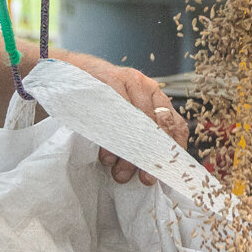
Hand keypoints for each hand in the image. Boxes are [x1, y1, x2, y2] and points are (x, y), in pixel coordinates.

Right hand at [53, 50, 189, 183]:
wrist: (75, 72)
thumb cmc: (102, 99)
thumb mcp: (126, 112)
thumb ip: (139, 132)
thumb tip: (149, 170)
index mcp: (156, 97)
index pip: (176, 124)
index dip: (174, 149)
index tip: (168, 171)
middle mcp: (147, 87)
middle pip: (159, 124)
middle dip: (152, 156)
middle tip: (145, 179)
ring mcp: (129, 81)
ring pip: (138, 120)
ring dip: (129, 151)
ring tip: (119, 171)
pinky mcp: (110, 80)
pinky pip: (116, 112)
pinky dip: (112, 138)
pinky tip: (107, 153)